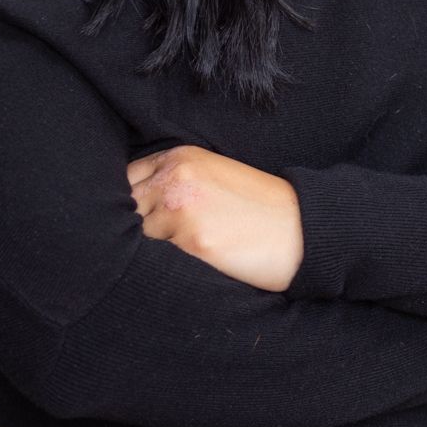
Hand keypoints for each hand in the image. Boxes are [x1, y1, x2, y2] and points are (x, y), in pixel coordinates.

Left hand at [126, 143, 302, 290]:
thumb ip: (172, 182)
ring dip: (149, 252)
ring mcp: (181, 209)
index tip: (138, 223)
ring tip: (178, 258)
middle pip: (125, 209)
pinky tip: (187, 267)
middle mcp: (175, 177)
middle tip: (155, 246)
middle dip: (134, 229)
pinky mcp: (193, 243)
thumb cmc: (257, 208)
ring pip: (137, 239)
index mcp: (179, 157)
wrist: (301, 230)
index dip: (128, 205)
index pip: (125, 180)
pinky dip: (165, 268)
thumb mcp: (211, 176)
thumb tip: (131, 207)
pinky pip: (157, 262)